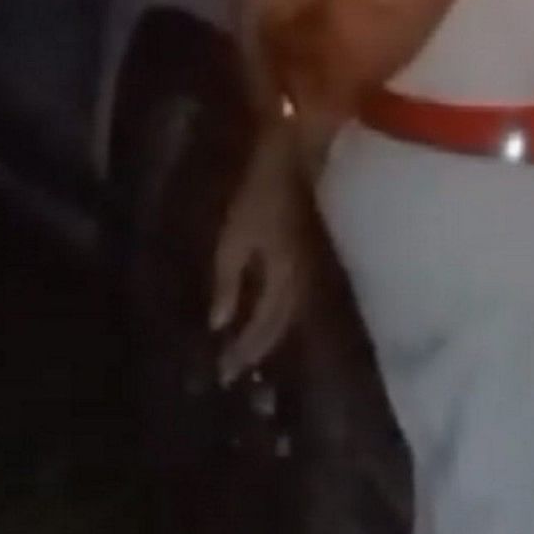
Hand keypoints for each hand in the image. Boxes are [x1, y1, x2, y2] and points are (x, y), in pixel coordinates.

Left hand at [207, 137, 316, 382]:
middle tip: (232, 371)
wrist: (300, 161)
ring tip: (249, 354)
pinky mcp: (315, 261)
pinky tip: (270, 321)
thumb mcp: (234, 237)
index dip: (242, 351)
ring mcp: (314, 273)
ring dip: (270, 339)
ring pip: (292, 318)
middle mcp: (304, 284)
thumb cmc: (261, 195)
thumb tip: (217, 324)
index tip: (221, 372)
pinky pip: (298, 302)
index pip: (262, 327)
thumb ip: (227, 282)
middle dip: (255, 351)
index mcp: (284, 280)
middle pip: (280, 328)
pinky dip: (281, 319)